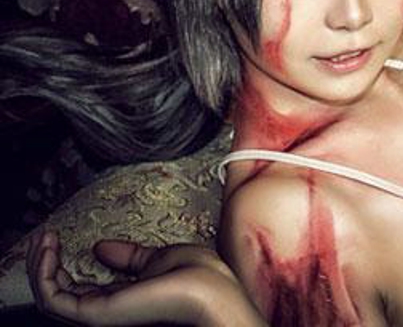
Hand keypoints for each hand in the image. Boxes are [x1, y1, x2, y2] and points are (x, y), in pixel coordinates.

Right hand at [27, 231, 265, 325]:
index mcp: (122, 299)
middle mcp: (108, 310)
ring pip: (50, 298)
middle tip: (44, 237)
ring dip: (40, 267)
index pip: (78, 290)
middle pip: (59, 295)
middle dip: (44, 265)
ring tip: (43, 240)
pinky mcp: (96, 313)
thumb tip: (100, 247)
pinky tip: (49, 250)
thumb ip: (129, 257)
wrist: (212, 291)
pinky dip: (44, 275)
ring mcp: (100, 314)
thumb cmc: (200, 278)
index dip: (62, 265)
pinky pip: (53, 301)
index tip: (57, 238)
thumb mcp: (158, 258)